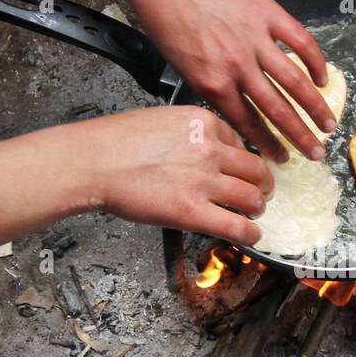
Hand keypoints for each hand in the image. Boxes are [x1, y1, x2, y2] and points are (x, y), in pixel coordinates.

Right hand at [85, 105, 273, 244]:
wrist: (93, 161)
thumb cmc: (115, 142)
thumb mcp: (162, 120)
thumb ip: (189, 133)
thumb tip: (204, 148)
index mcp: (203, 122)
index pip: (240, 141)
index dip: (243, 159)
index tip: (243, 169)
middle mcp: (210, 149)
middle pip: (255, 169)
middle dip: (262, 183)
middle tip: (261, 192)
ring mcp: (204, 181)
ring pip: (252, 197)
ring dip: (257, 208)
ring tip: (254, 213)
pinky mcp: (193, 211)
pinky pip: (237, 227)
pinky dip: (250, 235)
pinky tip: (251, 236)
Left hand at [120, 0, 335, 162]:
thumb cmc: (167, 21)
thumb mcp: (183, 70)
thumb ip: (214, 90)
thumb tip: (240, 109)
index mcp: (213, 83)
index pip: (250, 124)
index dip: (270, 145)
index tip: (283, 157)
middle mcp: (237, 66)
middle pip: (278, 110)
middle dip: (301, 136)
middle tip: (317, 153)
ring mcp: (255, 39)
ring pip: (295, 81)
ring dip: (316, 107)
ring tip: (329, 124)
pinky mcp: (267, 14)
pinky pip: (300, 41)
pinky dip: (315, 62)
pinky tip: (322, 78)